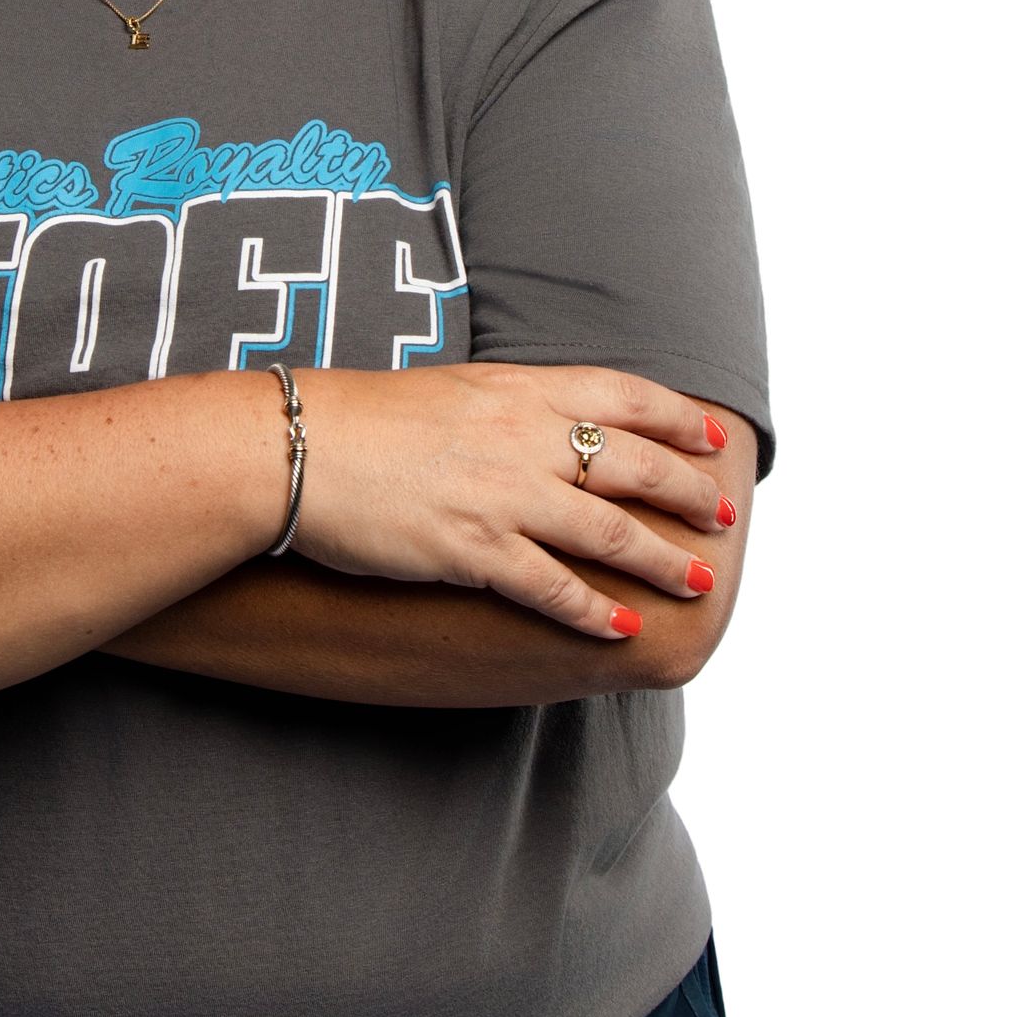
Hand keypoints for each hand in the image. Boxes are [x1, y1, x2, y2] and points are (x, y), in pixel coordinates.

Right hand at [293, 362, 736, 640]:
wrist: (293, 447)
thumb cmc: (359, 417)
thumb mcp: (451, 389)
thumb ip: (508, 407)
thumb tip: (549, 427)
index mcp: (518, 388)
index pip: (625, 395)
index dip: (680, 418)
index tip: (716, 438)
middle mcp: (522, 436)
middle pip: (634, 463)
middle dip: (688, 492)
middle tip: (723, 515)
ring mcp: (499, 493)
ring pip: (608, 530)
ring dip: (661, 558)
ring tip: (696, 581)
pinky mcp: (470, 547)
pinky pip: (549, 585)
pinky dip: (593, 610)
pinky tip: (622, 628)